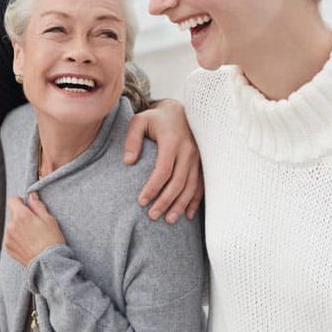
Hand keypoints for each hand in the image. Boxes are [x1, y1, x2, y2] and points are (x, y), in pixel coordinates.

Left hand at [4, 193, 65, 266]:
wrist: (48, 264)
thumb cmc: (52, 240)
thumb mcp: (49, 219)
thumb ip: (37, 205)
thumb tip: (31, 195)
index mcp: (21, 216)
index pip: (12, 201)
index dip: (20, 202)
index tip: (27, 207)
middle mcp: (11, 226)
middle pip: (13, 215)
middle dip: (22, 217)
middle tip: (35, 226)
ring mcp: (8, 238)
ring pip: (12, 227)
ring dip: (19, 228)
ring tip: (32, 237)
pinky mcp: (8, 248)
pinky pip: (11, 238)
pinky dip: (17, 239)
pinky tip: (29, 245)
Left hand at [124, 98, 203, 222]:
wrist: (178, 111)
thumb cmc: (155, 118)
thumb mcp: (139, 121)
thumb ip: (132, 140)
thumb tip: (128, 162)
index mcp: (172, 141)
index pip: (163, 170)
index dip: (153, 188)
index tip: (141, 201)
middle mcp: (189, 150)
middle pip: (178, 182)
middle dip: (165, 201)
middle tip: (152, 216)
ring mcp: (198, 157)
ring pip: (191, 186)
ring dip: (180, 205)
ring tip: (168, 220)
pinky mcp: (202, 163)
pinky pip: (201, 185)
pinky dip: (195, 201)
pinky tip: (188, 215)